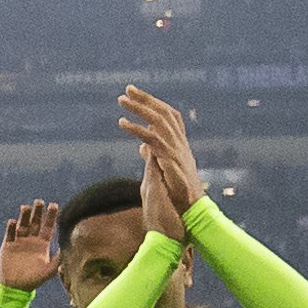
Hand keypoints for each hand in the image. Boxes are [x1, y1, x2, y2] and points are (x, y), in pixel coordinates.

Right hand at [0, 201, 57, 290]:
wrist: (15, 287)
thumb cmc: (34, 280)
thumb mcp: (48, 271)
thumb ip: (57, 261)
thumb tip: (68, 251)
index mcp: (42, 244)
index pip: (48, 227)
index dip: (51, 216)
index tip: (54, 205)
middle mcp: (31, 240)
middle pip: (35, 222)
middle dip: (38, 212)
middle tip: (39, 201)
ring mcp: (19, 241)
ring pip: (22, 225)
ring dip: (24, 216)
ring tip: (25, 207)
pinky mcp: (8, 245)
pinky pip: (9, 234)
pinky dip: (11, 227)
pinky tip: (13, 221)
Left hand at [118, 86, 202, 234]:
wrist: (186, 218)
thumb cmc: (174, 200)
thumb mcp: (159, 172)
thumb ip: (152, 156)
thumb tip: (142, 145)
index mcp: (178, 148)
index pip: (169, 118)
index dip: (154, 104)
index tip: (136, 95)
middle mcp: (180, 146)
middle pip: (165, 114)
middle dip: (146, 99)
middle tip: (127, 89)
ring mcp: (177, 153)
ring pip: (159, 122)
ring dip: (139, 109)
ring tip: (121, 100)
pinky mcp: (170, 163)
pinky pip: (153, 140)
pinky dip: (137, 129)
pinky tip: (123, 123)